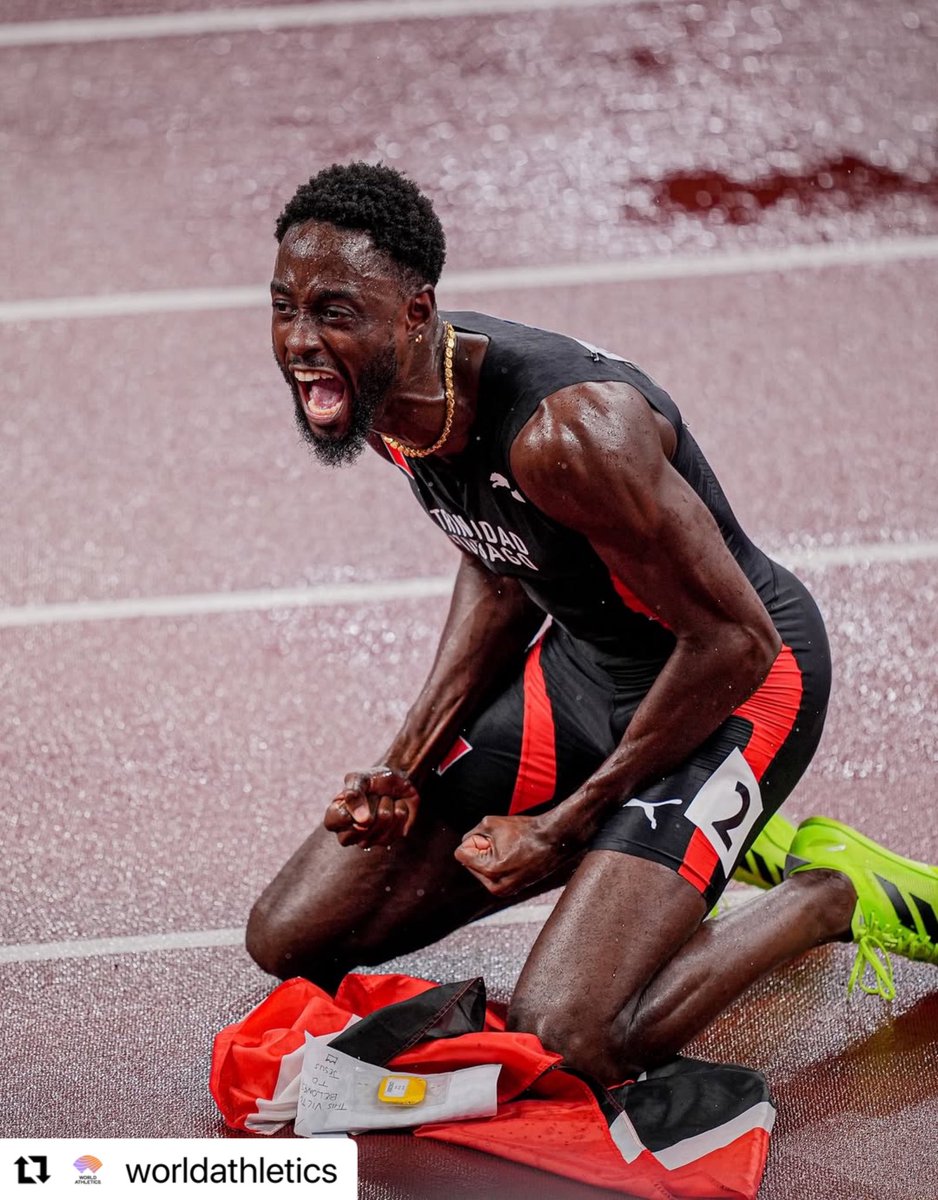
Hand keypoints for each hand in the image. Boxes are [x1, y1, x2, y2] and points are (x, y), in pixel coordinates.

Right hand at [323, 766, 419, 847]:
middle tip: (373, 796)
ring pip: (383, 823)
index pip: (331, 822)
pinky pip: (398, 826)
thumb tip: (361, 821)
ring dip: (388, 804)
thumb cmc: (374, 779)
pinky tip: (395, 806)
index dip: (347, 811)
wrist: (398, 781)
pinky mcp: (387, 840)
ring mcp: (368, 840)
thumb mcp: (361, 778)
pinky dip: (400, 809)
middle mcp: (348, 833)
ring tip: (385, 799)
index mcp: (335, 815)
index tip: (357, 796)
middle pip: (362, 827)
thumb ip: (354, 794)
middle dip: (373, 804)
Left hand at [454, 812, 573, 896]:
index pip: (461, 854)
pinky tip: (514, 857)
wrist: (554, 840)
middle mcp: (496, 886)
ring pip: (480, 870)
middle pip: (469, 863)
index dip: (474, 841)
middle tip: (504, 844)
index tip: (492, 838)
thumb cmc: (525, 830)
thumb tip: (464, 846)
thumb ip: (470, 834)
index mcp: (490, 870)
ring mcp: (504, 891)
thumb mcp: (490, 822)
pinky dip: (498, 865)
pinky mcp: (511, 890)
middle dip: (481, 851)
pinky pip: (492, 875)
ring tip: (510, 851)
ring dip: (489, 858)